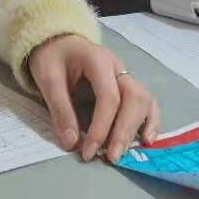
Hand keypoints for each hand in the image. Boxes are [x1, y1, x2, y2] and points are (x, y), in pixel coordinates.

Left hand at [29, 35, 160, 163]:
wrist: (57, 41)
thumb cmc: (52, 57)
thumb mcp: (48, 78)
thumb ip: (60, 109)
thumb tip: (72, 143)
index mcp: (98, 60)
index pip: (109, 96)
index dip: (102, 127)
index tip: (89, 151)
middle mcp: (118, 67)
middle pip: (134, 98)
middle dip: (124, 131)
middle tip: (111, 158)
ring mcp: (125, 75)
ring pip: (144, 100)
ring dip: (138, 128)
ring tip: (125, 152)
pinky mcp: (127, 86)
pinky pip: (147, 102)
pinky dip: (150, 121)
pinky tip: (146, 140)